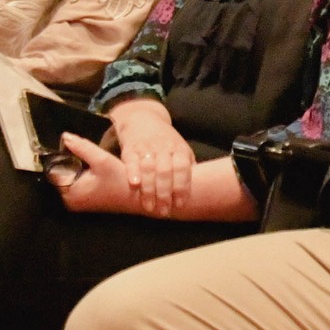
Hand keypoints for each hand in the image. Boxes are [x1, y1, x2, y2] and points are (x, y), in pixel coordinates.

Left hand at [52, 132, 142, 213]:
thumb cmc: (122, 181)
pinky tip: (94, 169)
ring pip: (69, 176)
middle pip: (60, 173)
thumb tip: (65, 136)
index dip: (62, 156)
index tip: (74, 148)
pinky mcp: (84, 201)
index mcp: (69, 193)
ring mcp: (77, 202)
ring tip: (91, 160)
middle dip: (70, 161)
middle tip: (86, 153)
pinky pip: (76, 183)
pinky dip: (82, 174)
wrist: (141, 198)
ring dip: (77, 166)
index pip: (53, 170)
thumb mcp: (102, 160)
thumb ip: (82, 147)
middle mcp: (69, 201)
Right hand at [108, 100, 196, 216]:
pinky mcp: (130, 148)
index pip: (182, 168)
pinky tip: (134, 185)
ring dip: (148, 189)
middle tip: (163, 211)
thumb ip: (188, 167)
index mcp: (178, 149)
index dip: (181, 187)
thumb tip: (200, 188)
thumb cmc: (165, 140)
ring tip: (148, 207)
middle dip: (164, 193)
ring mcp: (146, 147)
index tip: (180, 204)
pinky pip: (131, 161)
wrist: (142, 118)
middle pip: (165, 171)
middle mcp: (163, 147)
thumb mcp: (181, 149)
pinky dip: (132, 172)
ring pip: (148, 168)